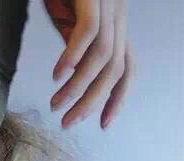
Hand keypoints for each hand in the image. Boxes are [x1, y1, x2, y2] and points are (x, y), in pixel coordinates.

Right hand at [43, 0, 134, 128]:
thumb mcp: (68, 20)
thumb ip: (74, 45)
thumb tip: (67, 77)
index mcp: (114, 27)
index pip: (126, 69)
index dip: (118, 99)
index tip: (103, 125)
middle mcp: (117, 17)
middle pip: (115, 69)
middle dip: (92, 101)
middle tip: (68, 122)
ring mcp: (107, 6)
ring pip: (102, 56)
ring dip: (78, 86)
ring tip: (56, 104)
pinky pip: (88, 32)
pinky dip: (72, 56)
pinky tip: (56, 75)